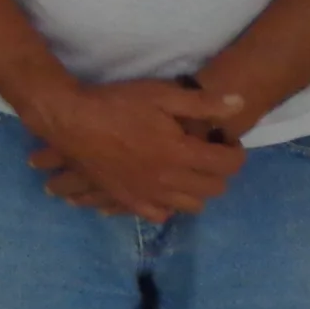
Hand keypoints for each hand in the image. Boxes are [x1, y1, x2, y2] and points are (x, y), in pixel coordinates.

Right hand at [22, 79, 245, 221]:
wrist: (70, 120)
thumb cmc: (116, 104)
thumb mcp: (160, 94)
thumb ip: (201, 102)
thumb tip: (239, 104)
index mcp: (181, 153)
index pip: (229, 164)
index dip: (234, 151)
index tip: (222, 138)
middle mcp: (170, 180)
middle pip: (214, 188)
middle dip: (218, 170)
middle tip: (205, 151)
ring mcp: (148, 194)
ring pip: (190, 205)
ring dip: (195, 189)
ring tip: (183, 169)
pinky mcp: (127, 200)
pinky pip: (159, 214)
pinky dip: (166, 204)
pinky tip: (159, 188)